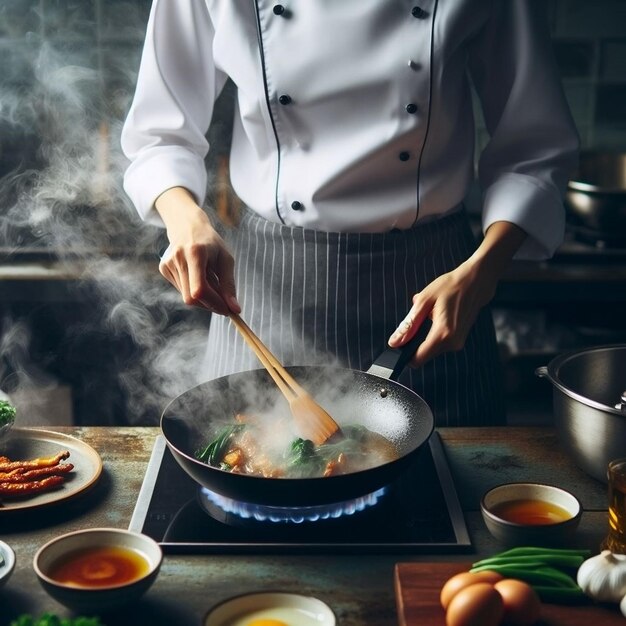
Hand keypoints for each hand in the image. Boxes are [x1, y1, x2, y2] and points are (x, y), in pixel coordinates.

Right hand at [155, 187, 240, 315]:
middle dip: (209, 304)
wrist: (187, 226)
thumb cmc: (211, 243)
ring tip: (210, 280)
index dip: (214, 303)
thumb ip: (229, 284)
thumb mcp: (226, 259)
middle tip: (223, 303)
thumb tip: (235, 309)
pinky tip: (198, 276)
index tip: (227, 310)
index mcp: (195, 253)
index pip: (200, 289)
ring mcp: (168, 264)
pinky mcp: (164, 268)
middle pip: (192, 297)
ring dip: (203, 297)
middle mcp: (178, 258)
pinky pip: (182, 290)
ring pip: (187, 297)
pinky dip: (194, 290)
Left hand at [388, 221, 526, 365]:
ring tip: (430, 315)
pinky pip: (439, 343)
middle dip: (414, 343)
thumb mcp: (425, 301)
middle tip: (416, 321)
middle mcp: (452, 343)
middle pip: (424, 355)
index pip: (418, 359)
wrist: (476, 282)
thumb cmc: (451, 287)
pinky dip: (433, 333)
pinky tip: (438, 317)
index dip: (405, 355)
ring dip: (424, 336)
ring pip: (431, 349)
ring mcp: (458, 343)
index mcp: (443, 334)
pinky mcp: (460, 340)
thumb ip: (409, 324)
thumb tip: (395, 342)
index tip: (399, 345)